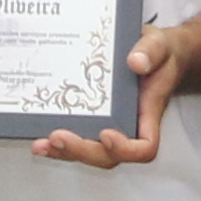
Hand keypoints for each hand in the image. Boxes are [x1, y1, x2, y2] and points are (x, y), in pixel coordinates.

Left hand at [35, 29, 185, 171]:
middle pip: (109, 156)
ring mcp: (110, 125)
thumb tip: (135, 61)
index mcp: (147, 113)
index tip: (107, 133)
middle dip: (83, 151)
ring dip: (65, 152)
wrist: (154, 53)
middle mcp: (128, 126)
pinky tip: (39, 137)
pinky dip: (58, 142)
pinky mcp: (94, 119)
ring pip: (90, 151)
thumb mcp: (160, 44)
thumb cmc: (160, 55)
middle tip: (59, 138)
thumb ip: (152, 51)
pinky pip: (78, 137)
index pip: (144, 147)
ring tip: (42, 144)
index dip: (125, 149)